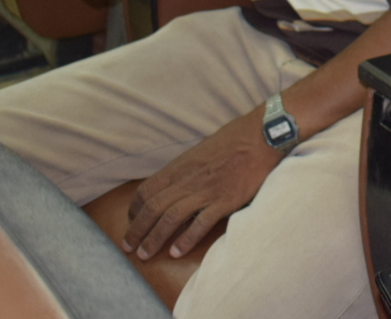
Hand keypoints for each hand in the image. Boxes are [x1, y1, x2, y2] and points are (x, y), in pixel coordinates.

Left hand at [123, 108, 280, 258]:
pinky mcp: (224, 200)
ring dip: (154, 238)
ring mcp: (205, 191)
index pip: (146, 191)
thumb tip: (177, 182)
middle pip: (152, 208)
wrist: (262, 135)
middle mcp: (187, 180)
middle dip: (136, 230)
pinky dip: (186, 239)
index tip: (132, 222)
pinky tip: (177, 252)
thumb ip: (187, 168)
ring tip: (145, 254)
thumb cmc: (234, 139)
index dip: (134, 210)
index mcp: (180, 166)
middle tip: (128, 247)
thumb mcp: (201, 150)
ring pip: (170, 218)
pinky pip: (200, 223)